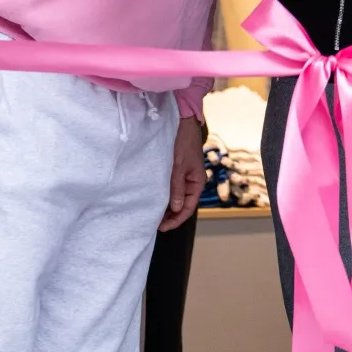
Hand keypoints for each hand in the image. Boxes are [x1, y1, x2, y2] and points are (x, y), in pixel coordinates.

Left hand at [162, 115, 204, 230]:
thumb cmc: (183, 142)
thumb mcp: (179, 166)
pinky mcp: (177, 171)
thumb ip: (177, 187)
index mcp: (197, 182)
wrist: (183, 123)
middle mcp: (192, 182)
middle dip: (170, 215)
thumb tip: (176, 208)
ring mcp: (185, 177)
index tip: (162, 227)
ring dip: (167, 207)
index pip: (188, 207)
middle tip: (154, 224)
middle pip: (183, 205)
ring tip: (153, 215)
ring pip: (177, 197)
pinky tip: (155, 200)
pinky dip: (165, 196)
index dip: (176, 219)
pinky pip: (172, 188)